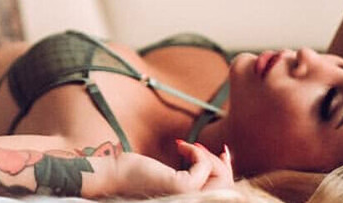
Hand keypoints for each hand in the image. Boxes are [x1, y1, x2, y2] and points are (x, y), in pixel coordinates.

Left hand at [116, 140, 233, 196]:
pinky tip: (179, 146)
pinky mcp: (181, 187)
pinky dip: (196, 152)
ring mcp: (188, 199)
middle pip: (228, 187)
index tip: (223, 152)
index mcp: (191, 202)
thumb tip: (225, 153)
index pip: (226, 193)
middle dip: (220, 163)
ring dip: (208, 157)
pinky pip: (203, 167)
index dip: (228, 171)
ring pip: (221, 178)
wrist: (114, 175)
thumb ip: (199, 172)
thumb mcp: (176, 174)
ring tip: (187, 147)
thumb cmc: (140, 175)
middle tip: (198, 148)